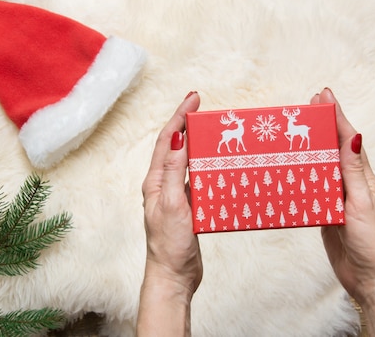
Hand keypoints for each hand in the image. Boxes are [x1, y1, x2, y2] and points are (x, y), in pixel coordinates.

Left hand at [137, 92, 201, 335]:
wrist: (174, 276)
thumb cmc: (169, 244)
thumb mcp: (173, 205)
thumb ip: (174, 173)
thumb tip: (178, 140)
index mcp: (155, 181)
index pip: (167, 141)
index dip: (178, 117)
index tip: (193, 98)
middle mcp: (163, 184)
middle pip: (175, 146)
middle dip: (186, 124)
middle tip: (202, 106)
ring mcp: (176, 195)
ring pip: (187, 161)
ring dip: (198, 143)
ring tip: (213, 128)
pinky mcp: (189, 206)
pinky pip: (198, 179)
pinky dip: (207, 166)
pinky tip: (219, 162)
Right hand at [312, 88, 374, 302]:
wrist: (370, 279)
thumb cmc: (373, 244)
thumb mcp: (362, 204)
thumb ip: (354, 172)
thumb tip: (354, 137)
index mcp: (362, 179)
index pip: (348, 140)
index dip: (337, 116)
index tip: (324, 95)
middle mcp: (350, 185)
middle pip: (333, 149)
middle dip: (323, 125)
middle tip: (308, 105)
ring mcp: (337, 199)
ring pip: (320, 167)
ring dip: (309, 147)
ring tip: (294, 130)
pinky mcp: (325, 214)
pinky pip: (311, 189)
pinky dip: (301, 176)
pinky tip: (290, 170)